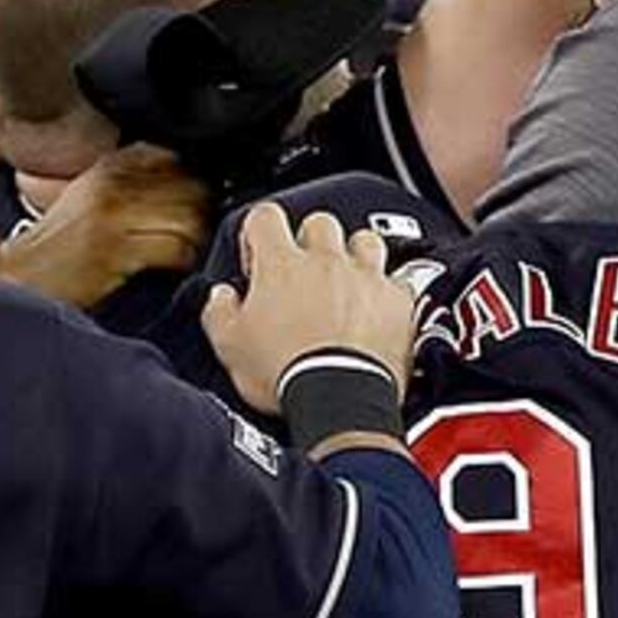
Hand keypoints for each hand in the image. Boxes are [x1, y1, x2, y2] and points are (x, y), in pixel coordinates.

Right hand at [0, 145, 209, 310]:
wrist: (22, 274)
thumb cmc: (60, 241)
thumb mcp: (88, 193)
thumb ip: (127, 178)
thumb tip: (182, 174)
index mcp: (107, 166)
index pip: (172, 156)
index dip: (193, 178)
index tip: (196, 197)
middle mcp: (111, 185)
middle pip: (189, 186)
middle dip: (202, 210)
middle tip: (199, 228)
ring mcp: (113, 218)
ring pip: (189, 218)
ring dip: (196, 237)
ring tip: (187, 248)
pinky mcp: (116, 251)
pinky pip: (175, 249)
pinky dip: (183, 260)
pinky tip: (174, 266)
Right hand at [201, 202, 413, 416]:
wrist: (339, 400)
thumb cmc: (285, 373)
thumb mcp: (230, 346)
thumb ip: (219, 311)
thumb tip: (221, 296)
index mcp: (282, 265)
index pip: (266, 217)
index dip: (258, 233)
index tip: (258, 262)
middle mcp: (327, 262)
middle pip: (320, 223)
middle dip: (309, 241)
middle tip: (301, 274)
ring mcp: (366, 278)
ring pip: (365, 241)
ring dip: (354, 255)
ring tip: (344, 282)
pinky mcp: (398, 302)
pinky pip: (398, 280)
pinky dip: (387, 291)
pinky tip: (377, 309)